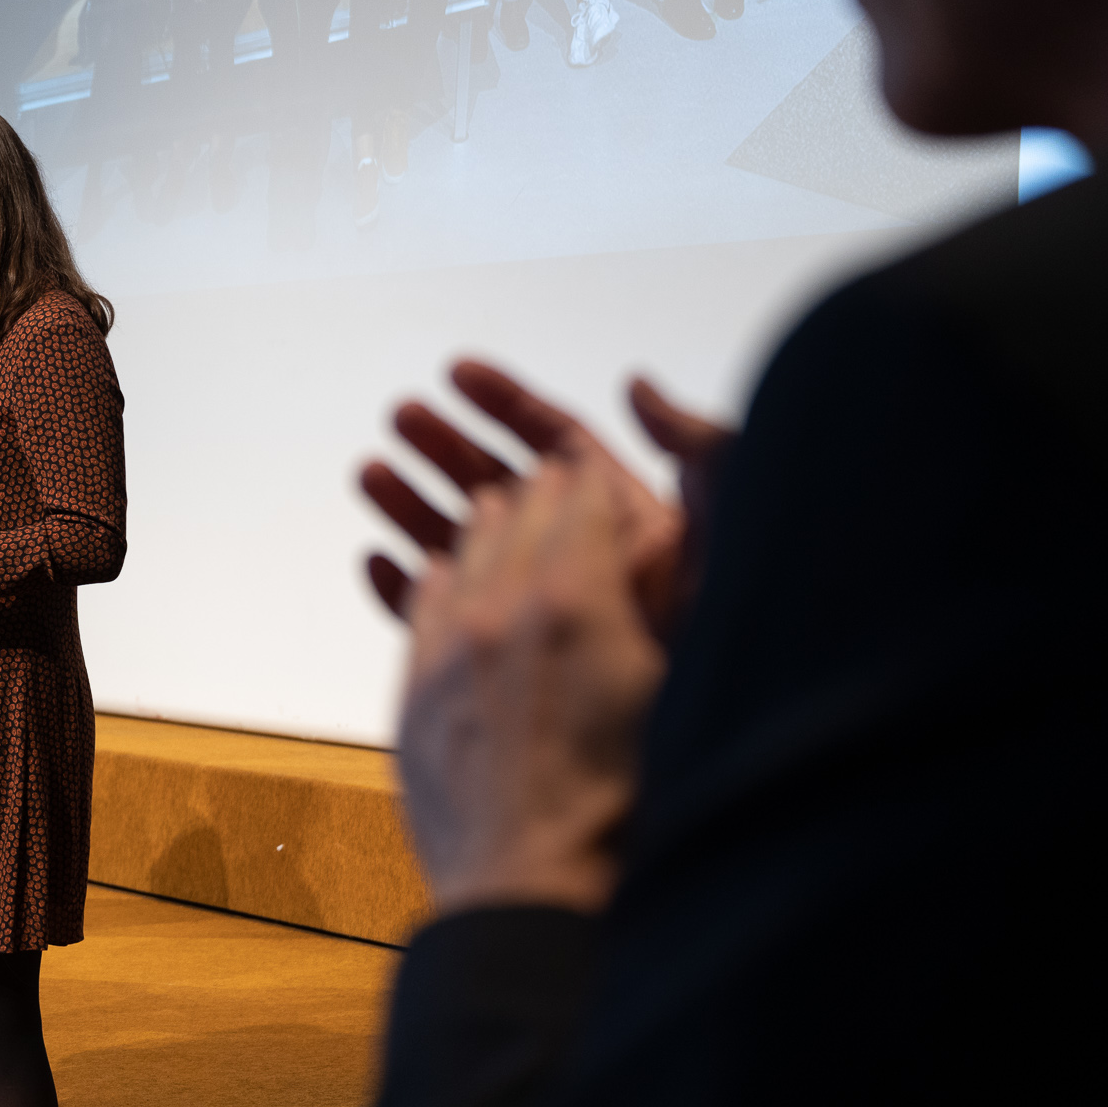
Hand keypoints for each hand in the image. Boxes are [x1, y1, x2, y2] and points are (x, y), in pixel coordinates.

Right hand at [359, 358, 731, 641]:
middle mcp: (575, 558)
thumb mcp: (731, 509)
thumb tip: (637, 386)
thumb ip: (691, 441)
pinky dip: (409, 591)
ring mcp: (539, 614)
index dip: (504, 403)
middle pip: (495, 483)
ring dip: (414, 505)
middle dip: (445, 444)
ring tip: (371, 474)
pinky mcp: (512, 669)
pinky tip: (379, 562)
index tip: (456, 373)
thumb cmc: (736, 619)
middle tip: (400, 417)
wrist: (715, 733)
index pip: (551, 442)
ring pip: (463, 545)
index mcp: (620, 514)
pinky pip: (450, 623)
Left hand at [396, 445, 669, 915]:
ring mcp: (447, 649)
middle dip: (536, 494)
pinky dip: (432, 579)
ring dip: (479, 527)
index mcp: (577, 599)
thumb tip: (657, 557)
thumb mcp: (671, 692)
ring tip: (489, 504)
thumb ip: (653, 612)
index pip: (581, 499)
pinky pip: (416, 608)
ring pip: (460, 554)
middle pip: (517, 517)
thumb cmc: (623, 809)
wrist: (533, 889)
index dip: (590, 480)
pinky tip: (437, 571)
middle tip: (543, 477)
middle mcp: (503, 610)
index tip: (589, 469)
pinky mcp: (413, 693)